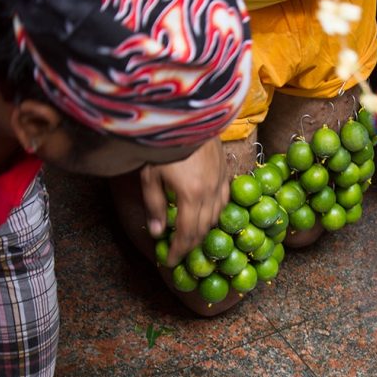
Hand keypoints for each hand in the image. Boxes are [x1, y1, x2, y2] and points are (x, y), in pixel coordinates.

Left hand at [141, 138, 229, 264]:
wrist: (187, 113)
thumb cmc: (164, 143)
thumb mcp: (150, 176)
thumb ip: (154, 206)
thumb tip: (157, 233)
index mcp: (191, 196)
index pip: (187, 233)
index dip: (179, 251)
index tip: (170, 262)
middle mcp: (210, 193)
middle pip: (203, 228)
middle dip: (190, 244)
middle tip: (179, 253)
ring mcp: (221, 181)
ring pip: (216, 216)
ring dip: (203, 229)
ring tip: (191, 236)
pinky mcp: (226, 171)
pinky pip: (224, 199)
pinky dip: (214, 212)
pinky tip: (207, 214)